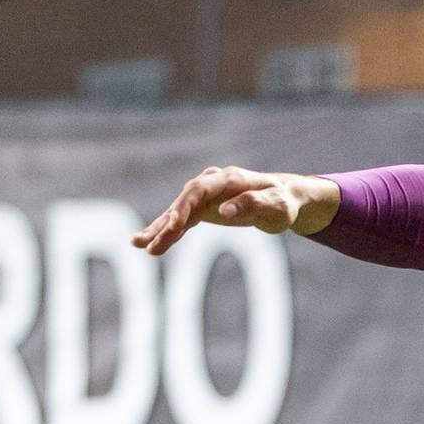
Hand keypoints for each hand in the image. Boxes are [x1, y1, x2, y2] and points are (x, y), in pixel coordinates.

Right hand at [132, 167, 339, 255]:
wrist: (285, 198)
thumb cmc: (284, 202)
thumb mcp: (276, 205)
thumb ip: (252, 204)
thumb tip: (225, 210)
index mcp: (229, 179)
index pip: (199, 190)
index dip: (185, 207)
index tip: (175, 226)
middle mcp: (212, 183)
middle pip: (183, 202)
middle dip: (165, 223)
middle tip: (147, 243)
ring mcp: (205, 195)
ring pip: (178, 212)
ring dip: (159, 229)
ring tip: (138, 244)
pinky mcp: (203, 208)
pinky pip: (182, 220)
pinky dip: (167, 231)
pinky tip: (151, 243)